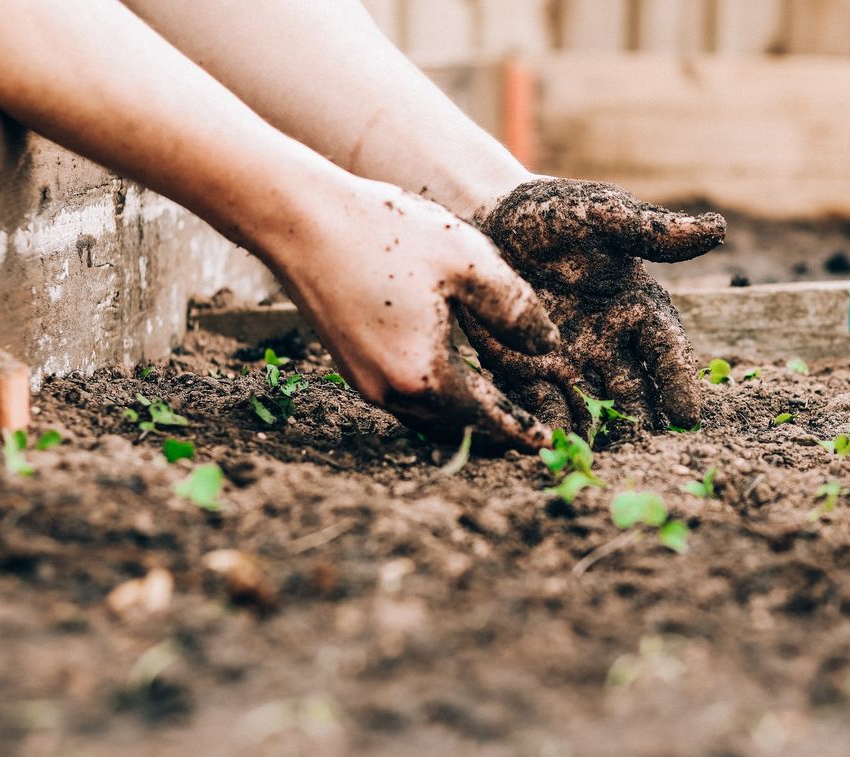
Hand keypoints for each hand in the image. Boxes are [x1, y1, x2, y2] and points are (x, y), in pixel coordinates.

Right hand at [269, 176, 559, 449]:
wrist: (300, 219)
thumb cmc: (386, 232)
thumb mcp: (469, 261)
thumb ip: (516, 309)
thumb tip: (548, 347)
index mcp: (424, 374)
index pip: (486, 418)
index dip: (520, 430)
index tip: (547, 443)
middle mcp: (390, 391)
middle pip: (456, 427)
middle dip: (495, 432)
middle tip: (529, 433)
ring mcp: (364, 381)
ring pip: (428, 417)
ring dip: (464, 418)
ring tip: (499, 411)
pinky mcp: (350, 365)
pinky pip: (405, 398)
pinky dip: (437, 399)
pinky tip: (454, 381)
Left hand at [459, 178, 725, 433]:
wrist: (488, 219)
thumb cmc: (553, 213)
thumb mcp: (601, 214)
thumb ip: (650, 230)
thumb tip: (717, 229)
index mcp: (638, 308)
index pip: (666, 350)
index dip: (679, 382)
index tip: (688, 416)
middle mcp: (610, 343)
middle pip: (635, 392)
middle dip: (642, 423)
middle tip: (649, 454)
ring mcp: (570, 362)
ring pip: (593, 408)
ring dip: (600, 435)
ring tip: (603, 462)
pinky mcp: (528, 372)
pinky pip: (543, 406)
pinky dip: (549, 427)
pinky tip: (551, 448)